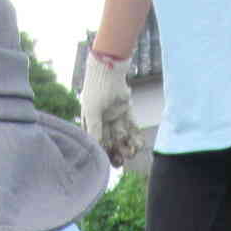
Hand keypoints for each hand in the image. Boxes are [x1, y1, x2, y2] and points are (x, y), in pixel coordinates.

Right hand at [81, 51, 144, 166]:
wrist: (109, 69)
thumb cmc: (96, 89)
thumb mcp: (92, 111)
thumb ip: (94, 129)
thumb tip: (96, 148)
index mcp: (91, 122)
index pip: (98, 141)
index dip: (104, 152)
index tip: (110, 162)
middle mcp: (102, 121)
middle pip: (110, 141)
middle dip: (117, 151)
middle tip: (123, 161)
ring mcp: (114, 116)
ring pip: (122, 135)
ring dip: (127, 145)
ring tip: (133, 153)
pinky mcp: (125, 110)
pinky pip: (131, 126)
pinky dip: (135, 135)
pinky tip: (139, 144)